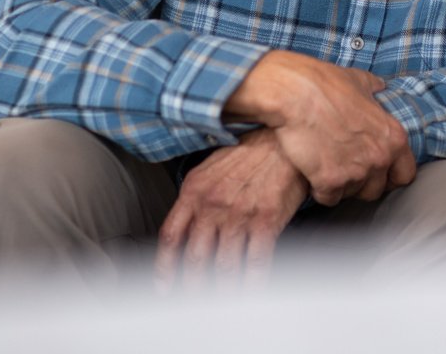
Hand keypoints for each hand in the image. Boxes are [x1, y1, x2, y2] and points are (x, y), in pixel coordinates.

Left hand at [154, 129, 306, 293]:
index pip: (171, 236)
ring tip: (222, 305)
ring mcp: (239, 215)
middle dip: (193, 288)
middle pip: (195, 259)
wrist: (282, 140)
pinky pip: (256, 262)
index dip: (165, 268)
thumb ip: (194, 198)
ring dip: (223, 291)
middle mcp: (213, 205)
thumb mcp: (210, 169)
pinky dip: (253, 283)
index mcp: (194, 191)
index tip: (164, 288)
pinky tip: (251, 292)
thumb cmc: (247, 154)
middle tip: (194, 303)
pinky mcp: (266, 221)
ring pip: (224, 267)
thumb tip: (185, 229)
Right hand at [224, 51, 416, 205]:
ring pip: (351, 194)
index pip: (405, 175)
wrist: (294, 94)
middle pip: (376, 190)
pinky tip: (313, 171)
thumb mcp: (358, 80)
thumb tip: (379, 87)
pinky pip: (329, 198)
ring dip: (340, 185)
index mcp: (394, 136)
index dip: (390, 175)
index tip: (377, 172)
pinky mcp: (330, 181)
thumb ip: (373, 89)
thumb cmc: (325, 84)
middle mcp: (379, 157)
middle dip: (361, 182)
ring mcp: (356, 172)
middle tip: (345, 167)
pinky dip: (320, 189)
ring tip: (326, 164)